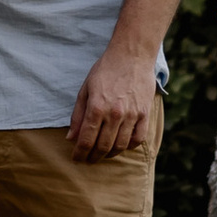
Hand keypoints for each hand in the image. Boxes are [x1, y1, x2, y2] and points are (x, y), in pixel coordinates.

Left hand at [67, 41, 155, 157]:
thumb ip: (78, 115)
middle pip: (103, 146)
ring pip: (120, 145)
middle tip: (88, 160)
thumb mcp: (85, 89)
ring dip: (110, 154)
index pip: (86, 139)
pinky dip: (129, 146)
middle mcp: (115, 114)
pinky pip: (138, 138)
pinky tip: (122, 145)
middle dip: (93, 157)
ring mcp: (132, 114)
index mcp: (97, 107)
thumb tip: (71, 138)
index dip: (80, 153)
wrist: (132, 56)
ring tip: (103, 154)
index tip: (76, 159)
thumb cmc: (105, 71)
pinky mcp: (144, 114)